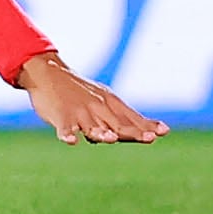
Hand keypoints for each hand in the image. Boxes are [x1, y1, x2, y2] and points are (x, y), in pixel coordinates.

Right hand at [19, 54, 163, 144]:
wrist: (48, 72)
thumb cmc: (79, 91)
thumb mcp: (102, 99)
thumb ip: (121, 119)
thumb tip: (151, 133)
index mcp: (109, 103)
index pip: (132, 117)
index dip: (147, 126)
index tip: (164, 132)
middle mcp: (98, 107)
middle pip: (118, 123)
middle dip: (134, 132)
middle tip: (150, 138)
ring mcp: (79, 112)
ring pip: (93, 126)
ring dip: (102, 133)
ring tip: (111, 139)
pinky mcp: (60, 116)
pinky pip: (64, 127)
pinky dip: (67, 134)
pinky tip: (72, 141)